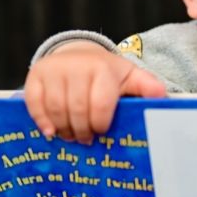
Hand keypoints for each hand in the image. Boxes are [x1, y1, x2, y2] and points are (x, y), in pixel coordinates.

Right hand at [24, 41, 165, 142]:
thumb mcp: (130, 77)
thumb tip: (162, 96)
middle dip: (82, 130)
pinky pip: (34, 103)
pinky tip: (51, 132)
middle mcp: (78, 66)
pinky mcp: (36, 74)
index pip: (101, 105)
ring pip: (56, 109)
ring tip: (71, 137)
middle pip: (78, 110)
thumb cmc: (108, 73)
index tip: (102, 133)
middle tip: (86, 141)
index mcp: (104, 69)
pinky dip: (41, 120)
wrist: (79, 54)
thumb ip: (147, 86)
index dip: (101, 124)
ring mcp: (55, 69)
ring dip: (64, 129)